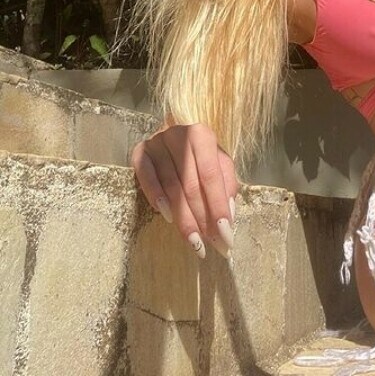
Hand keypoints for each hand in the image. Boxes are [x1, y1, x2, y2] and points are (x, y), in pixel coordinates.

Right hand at [131, 122, 240, 259]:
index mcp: (202, 135)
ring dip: (183, 218)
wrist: (174, 137)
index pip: (211, 176)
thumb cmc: (200, 154)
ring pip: (171, 187)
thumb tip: (228, 213)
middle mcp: (178, 135)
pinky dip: (157, 199)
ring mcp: (156, 144)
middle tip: (210, 244)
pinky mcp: (140, 154)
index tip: (225, 233)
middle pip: (191, 184)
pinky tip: (168, 218)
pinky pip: (147, 180)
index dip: (218, 206)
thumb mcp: (219, 163)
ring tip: (193, 241)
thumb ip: (227, 184)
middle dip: (202, 218)